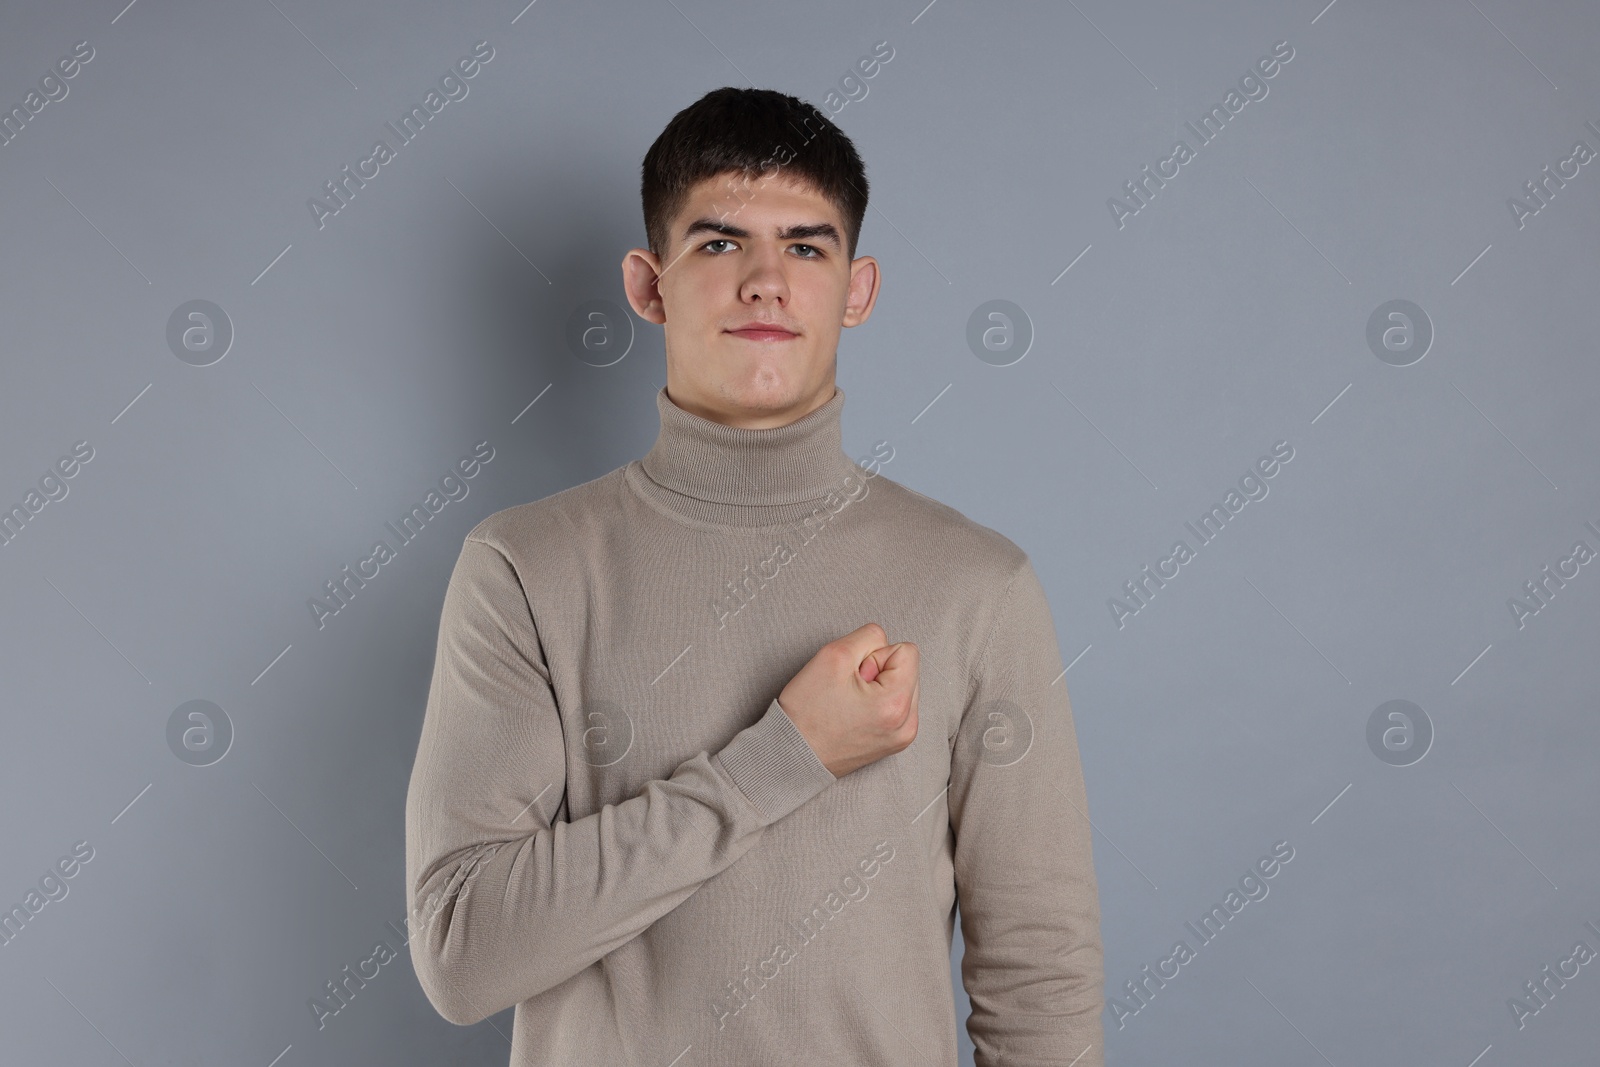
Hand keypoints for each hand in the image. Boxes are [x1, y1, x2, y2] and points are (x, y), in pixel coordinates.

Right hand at [777, 623, 918, 778]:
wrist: (792, 753)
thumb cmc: (807, 711)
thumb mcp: (834, 654)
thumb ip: (869, 636)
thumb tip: (885, 645)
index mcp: (897, 704)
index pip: (907, 651)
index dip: (874, 656)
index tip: (854, 677)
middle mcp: (907, 724)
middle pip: (906, 669)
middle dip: (877, 672)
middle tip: (848, 691)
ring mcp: (902, 736)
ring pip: (901, 686)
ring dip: (877, 687)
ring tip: (849, 703)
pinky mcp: (893, 742)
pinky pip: (895, 705)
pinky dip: (876, 703)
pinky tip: (853, 713)